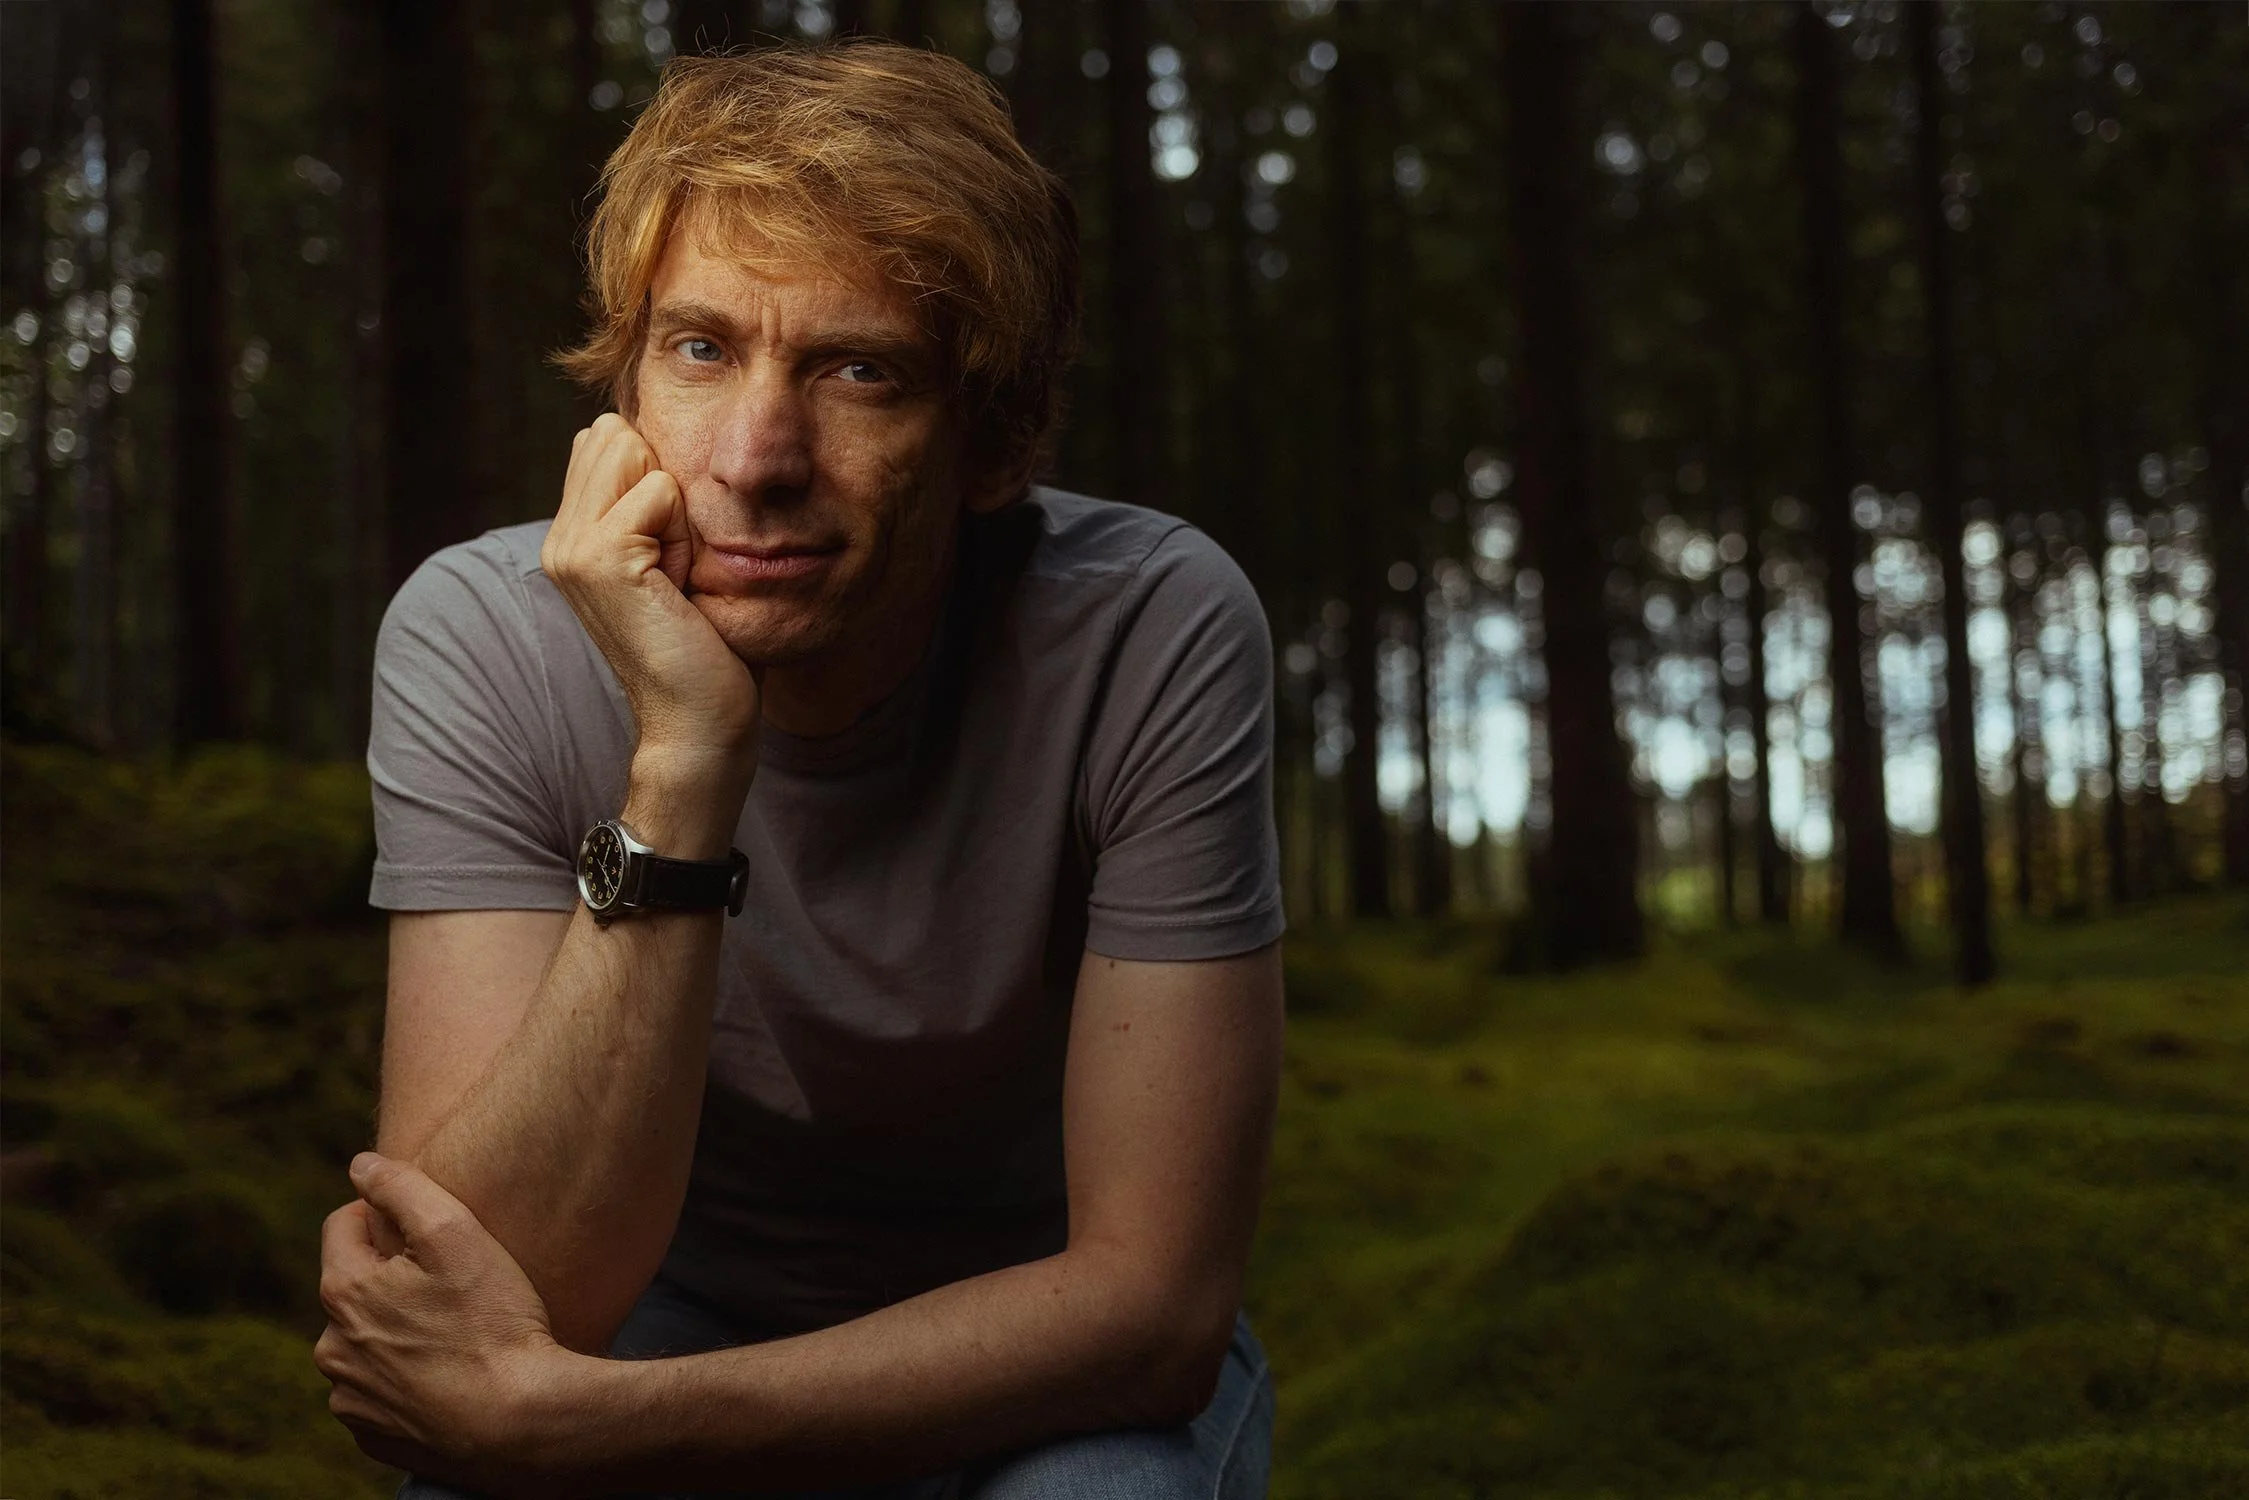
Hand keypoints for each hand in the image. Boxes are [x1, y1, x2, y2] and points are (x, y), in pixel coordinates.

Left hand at [314, 1153, 585, 1492]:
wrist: (521, 1423)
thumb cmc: (494, 1322)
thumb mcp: (457, 1234)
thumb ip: (402, 1188)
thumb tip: (360, 1164)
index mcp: (345, 1291)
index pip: (343, 1225)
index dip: (385, 1213)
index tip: (429, 1228)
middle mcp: (332, 1347)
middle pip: (354, 1287)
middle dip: (391, 1277)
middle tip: (451, 1281)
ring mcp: (351, 1398)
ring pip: (364, 1342)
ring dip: (395, 1330)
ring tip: (454, 1331)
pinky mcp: (374, 1435)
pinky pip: (380, 1391)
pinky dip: (405, 1379)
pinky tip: (448, 1373)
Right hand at [542, 414, 759, 780]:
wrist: (699, 722)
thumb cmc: (705, 645)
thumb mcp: (674, 559)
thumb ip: (652, 506)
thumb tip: (652, 439)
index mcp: (572, 535)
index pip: (609, 437)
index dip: (662, 482)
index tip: (673, 557)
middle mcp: (560, 538)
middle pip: (616, 433)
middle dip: (667, 487)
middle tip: (676, 566)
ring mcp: (571, 547)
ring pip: (635, 453)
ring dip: (677, 511)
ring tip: (676, 575)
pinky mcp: (598, 557)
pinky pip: (660, 491)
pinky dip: (686, 534)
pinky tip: (679, 586)